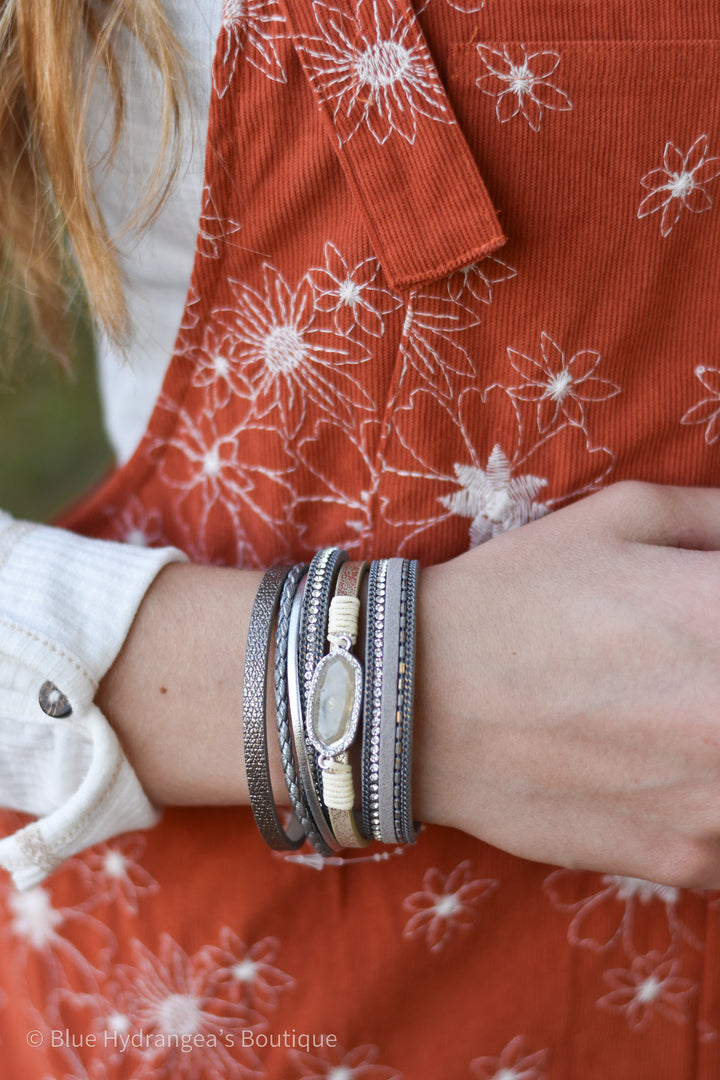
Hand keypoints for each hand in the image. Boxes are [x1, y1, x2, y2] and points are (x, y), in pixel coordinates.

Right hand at [414, 482, 719, 887]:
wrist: (414, 699)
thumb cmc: (515, 594)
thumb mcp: (618, 517)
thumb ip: (719, 519)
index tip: (715, 622)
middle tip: (685, 670)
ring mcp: (719, 799)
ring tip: (674, 717)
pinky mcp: (686, 859)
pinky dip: (715, 804)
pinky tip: (669, 772)